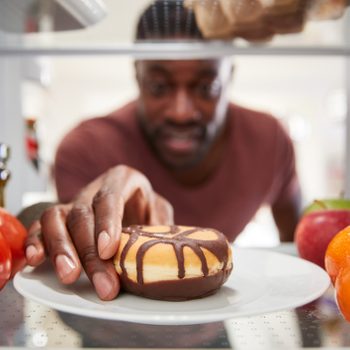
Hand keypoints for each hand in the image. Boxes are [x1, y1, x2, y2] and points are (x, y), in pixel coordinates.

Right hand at [24, 165, 173, 299]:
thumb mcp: (160, 210)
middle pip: (83, 215)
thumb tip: (159, 251)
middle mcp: (95, 187)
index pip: (110, 197)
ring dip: (60, 249)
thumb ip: (160, 225)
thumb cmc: (146, 206)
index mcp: (123, 179)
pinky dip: (36, 241)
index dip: (107, 223)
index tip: (107, 251)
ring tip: (69, 276)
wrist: (132, 199)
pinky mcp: (60, 216)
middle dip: (90, 253)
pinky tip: (35, 260)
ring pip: (56, 218)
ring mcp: (74, 201)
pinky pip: (41, 225)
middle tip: (103, 285)